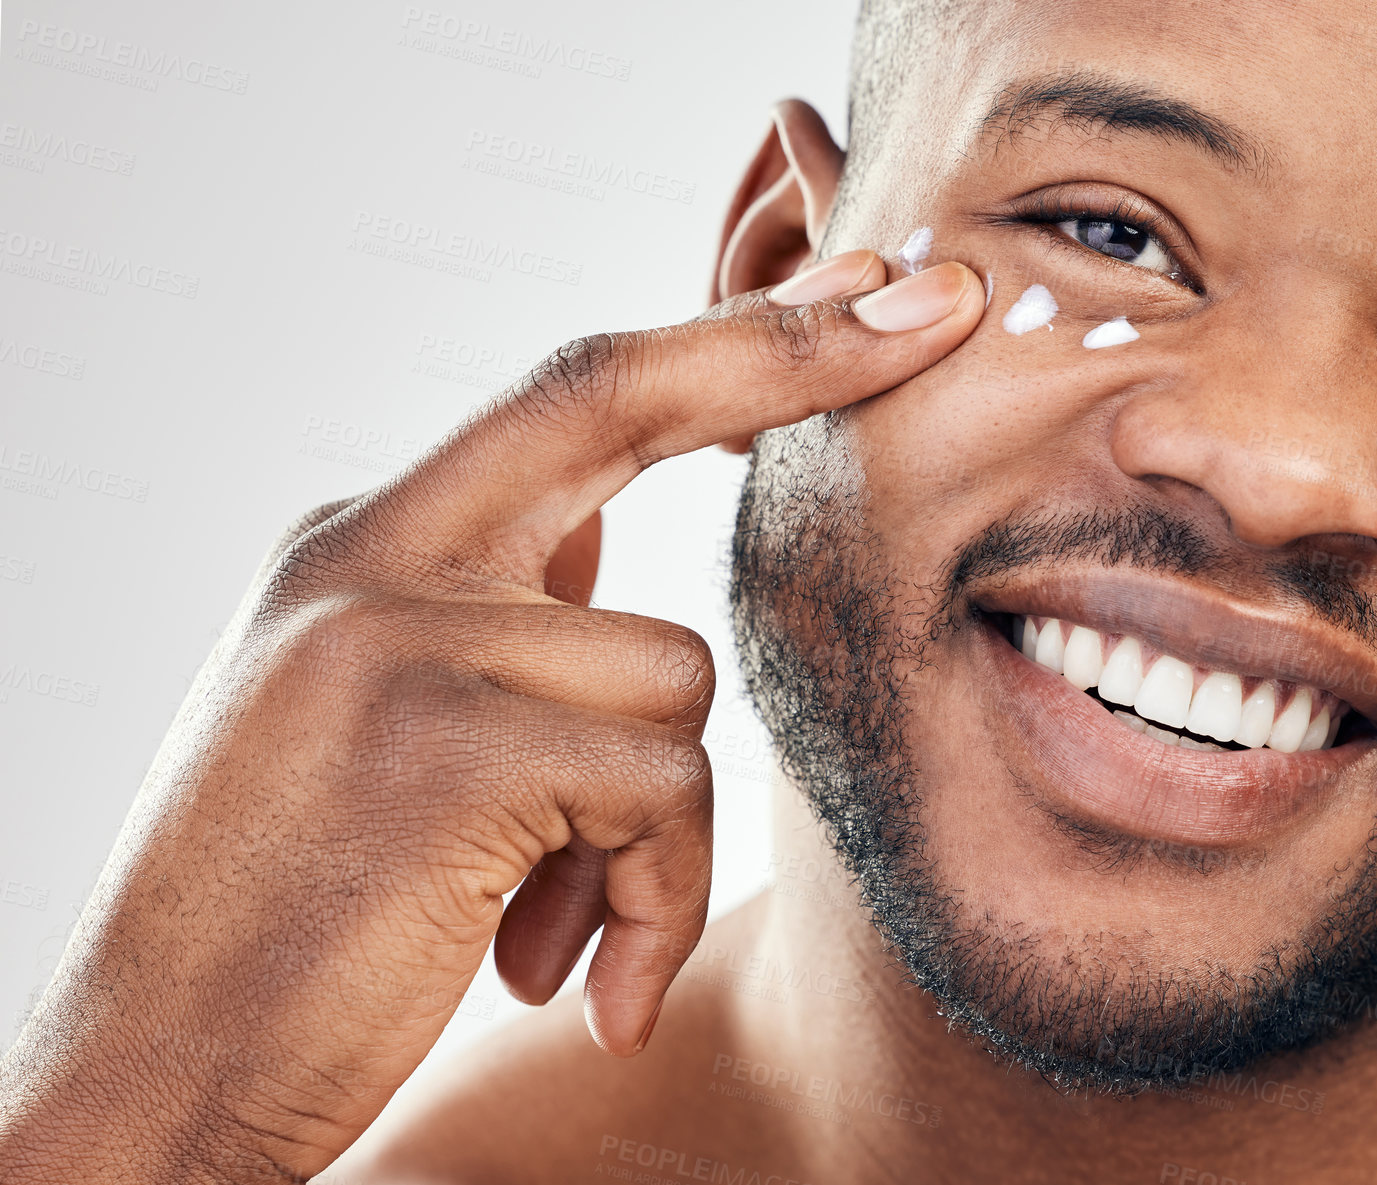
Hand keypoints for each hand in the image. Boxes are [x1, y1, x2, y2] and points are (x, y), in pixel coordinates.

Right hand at [0, 252, 985, 1183]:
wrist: (146, 1080)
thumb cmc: (287, 921)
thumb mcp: (373, 733)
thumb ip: (486, 628)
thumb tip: (607, 569)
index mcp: (363, 547)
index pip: (564, 397)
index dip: (720, 341)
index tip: (848, 296)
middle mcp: (369, 558)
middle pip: (614, 393)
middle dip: (788, 348)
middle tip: (934, 305)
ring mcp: (398, 638)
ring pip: (673, 675)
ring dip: (654, 830)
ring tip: (562, 933)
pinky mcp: (446, 745)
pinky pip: (664, 789)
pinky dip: (653, 897)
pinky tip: (569, 976)